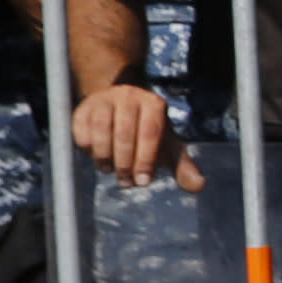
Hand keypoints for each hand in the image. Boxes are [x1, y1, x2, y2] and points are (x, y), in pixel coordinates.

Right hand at [68, 82, 192, 192]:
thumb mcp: (167, 146)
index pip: (150, 132)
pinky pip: (81, 131)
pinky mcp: (82, 108)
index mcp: (153, 103)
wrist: (119, 108)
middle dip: (125, 163)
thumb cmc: (147, 132)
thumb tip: (199, 186)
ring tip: (110, 170)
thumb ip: (183, 166)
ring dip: (105, 156)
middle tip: (126, 182)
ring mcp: (103, 100)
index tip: (144, 181)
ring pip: (101, 130)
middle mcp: (128, 96)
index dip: (146, 159)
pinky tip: (97, 157)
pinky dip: (88, 149)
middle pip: (124, 133)